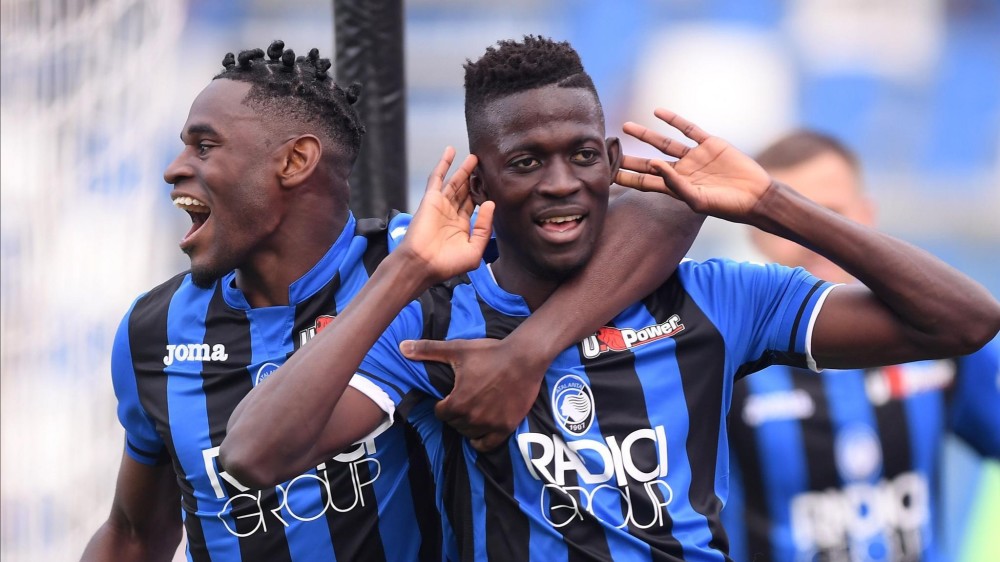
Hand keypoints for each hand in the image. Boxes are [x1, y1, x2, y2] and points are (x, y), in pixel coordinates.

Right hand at [399, 147, 495, 282]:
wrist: (422, 264)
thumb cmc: (447, 264)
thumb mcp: (474, 250)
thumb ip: (484, 227)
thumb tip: (490, 204)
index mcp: (462, 228)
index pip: (476, 207)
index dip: (484, 195)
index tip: (494, 185)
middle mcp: (452, 215)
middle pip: (466, 192)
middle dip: (475, 179)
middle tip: (485, 166)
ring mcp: (441, 205)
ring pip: (455, 182)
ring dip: (464, 169)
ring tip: (475, 157)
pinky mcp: (430, 199)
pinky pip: (438, 177)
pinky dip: (444, 163)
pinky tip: (451, 151)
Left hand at [399, 337, 542, 451]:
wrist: (524, 358)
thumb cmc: (490, 352)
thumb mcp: (457, 349)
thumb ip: (427, 350)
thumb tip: (401, 347)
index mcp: (457, 402)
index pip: (440, 413)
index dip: (443, 404)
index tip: (450, 397)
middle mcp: (472, 418)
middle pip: (454, 424)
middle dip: (455, 415)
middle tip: (462, 402)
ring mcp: (490, 424)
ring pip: (469, 434)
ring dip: (467, 426)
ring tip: (472, 412)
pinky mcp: (506, 427)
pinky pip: (488, 445)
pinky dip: (482, 441)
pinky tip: (481, 430)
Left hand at [615, 108, 772, 222]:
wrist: (757, 196)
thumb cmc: (727, 206)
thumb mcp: (698, 200)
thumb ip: (675, 184)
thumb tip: (653, 164)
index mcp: (676, 188)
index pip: (645, 182)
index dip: (627, 178)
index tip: (607, 173)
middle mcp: (682, 172)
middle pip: (648, 163)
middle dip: (629, 157)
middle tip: (608, 151)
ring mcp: (695, 157)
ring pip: (664, 143)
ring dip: (645, 135)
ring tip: (626, 127)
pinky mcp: (710, 144)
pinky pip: (689, 129)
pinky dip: (674, 119)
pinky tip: (658, 111)